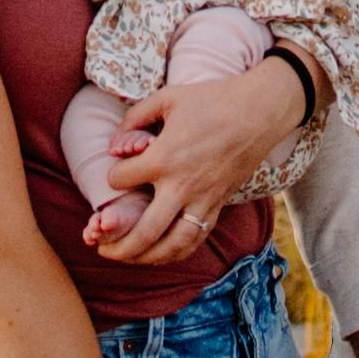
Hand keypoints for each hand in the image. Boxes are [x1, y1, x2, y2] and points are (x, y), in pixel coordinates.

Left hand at [90, 52, 307, 260]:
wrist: (259, 111)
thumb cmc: (212, 100)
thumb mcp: (168, 98)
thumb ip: (136, 116)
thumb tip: (115, 140)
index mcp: (164, 158)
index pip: (121, 180)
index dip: (112, 177)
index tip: (115, 174)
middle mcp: (181, 186)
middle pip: (144, 230)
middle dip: (118, 244)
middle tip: (99, 247)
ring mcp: (203, 199)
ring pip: (172, 244)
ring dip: (146, 257)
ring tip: (127, 259)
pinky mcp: (219, 204)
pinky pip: (196, 237)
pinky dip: (177, 252)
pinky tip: (161, 255)